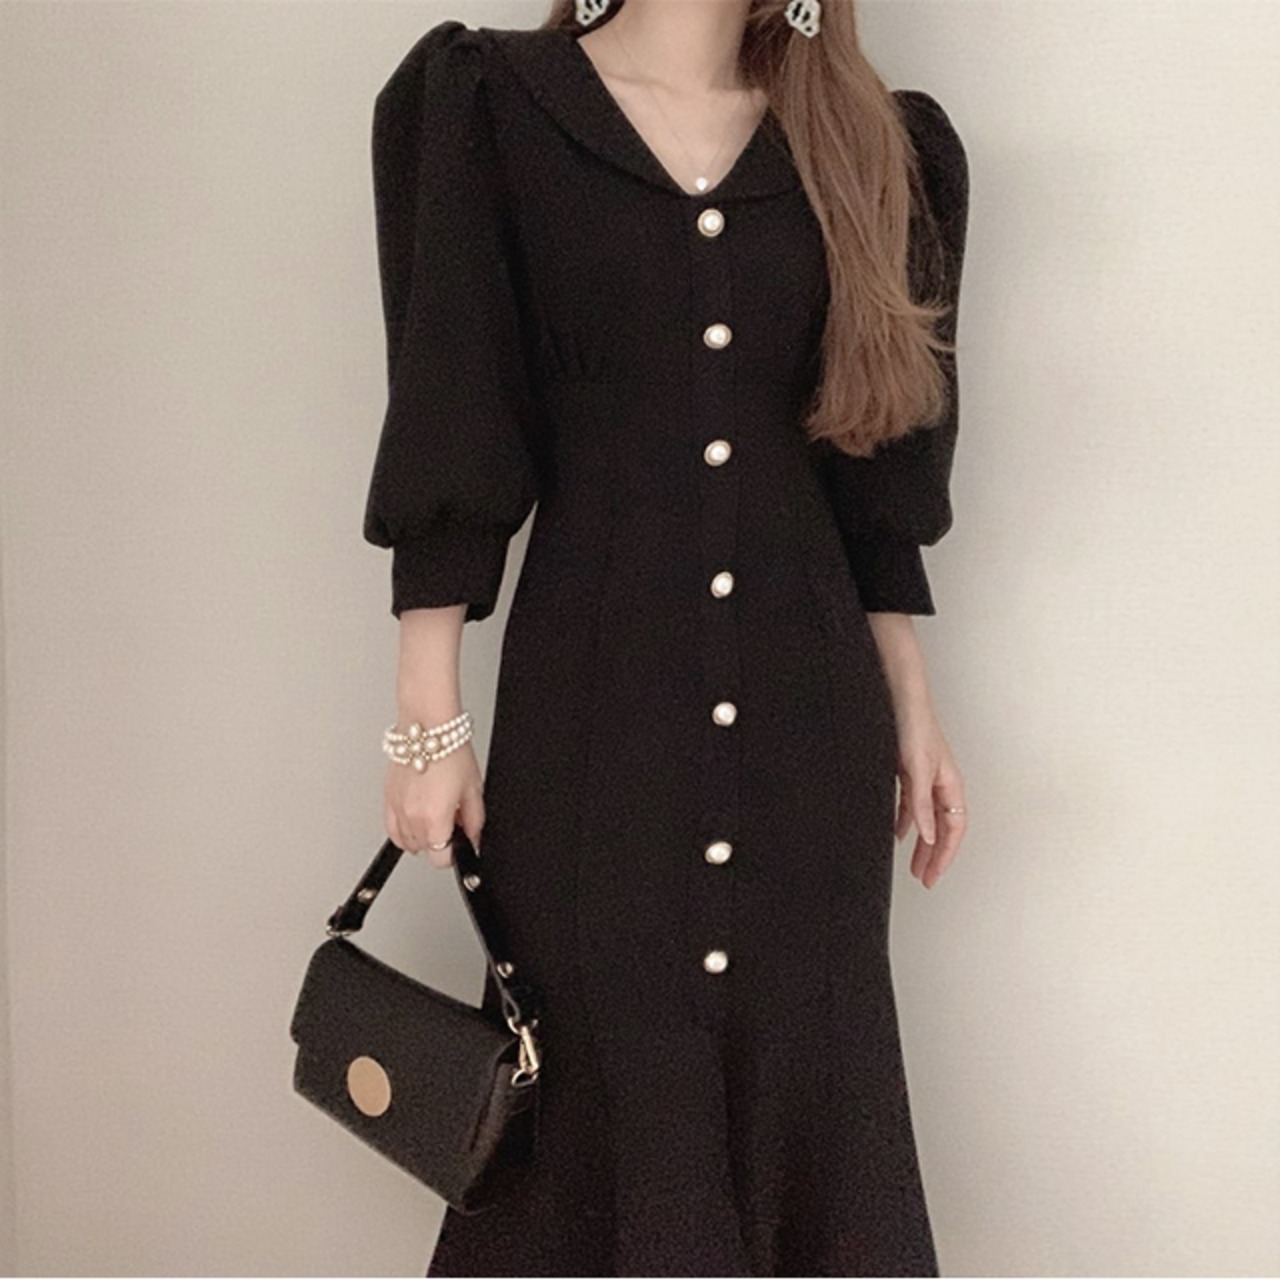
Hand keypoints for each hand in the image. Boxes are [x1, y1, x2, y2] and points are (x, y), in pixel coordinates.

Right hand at [384, 741, 485, 868]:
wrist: (427, 728)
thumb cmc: (450, 751)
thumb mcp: (473, 788)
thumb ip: (475, 820)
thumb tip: (474, 838)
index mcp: (435, 818)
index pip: (441, 859)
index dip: (454, 853)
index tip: (459, 844)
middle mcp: (412, 817)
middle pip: (425, 850)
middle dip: (440, 841)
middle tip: (451, 820)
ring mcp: (397, 809)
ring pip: (407, 842)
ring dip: (422, 836)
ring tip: (434, 815)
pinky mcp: (387, 799)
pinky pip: (392, 829)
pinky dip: (403, 830)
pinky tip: (416, 818)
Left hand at [892, 701, 967, 888]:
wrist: (898, 695)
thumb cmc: (914, 723)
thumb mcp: (916, 769)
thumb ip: (920, 803)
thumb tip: (925, 835)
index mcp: (950, 783)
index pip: (954, 829)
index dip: (945, 855)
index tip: (932, 876)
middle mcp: (940, 782)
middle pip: (942, 828)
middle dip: (935, 855)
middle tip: (925, 878)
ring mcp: (924, 776)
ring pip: (926, 818)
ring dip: (921, 842)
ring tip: (914, 864)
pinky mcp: (907, 770)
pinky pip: (911, 804)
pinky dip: (906, 821)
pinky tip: (898, 831)